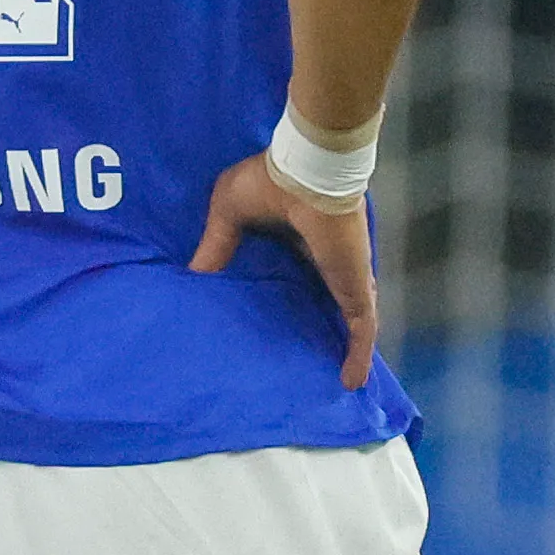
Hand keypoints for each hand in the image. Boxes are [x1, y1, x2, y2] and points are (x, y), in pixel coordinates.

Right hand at [189, 152, 380, 389]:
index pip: (299, 277)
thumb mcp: (228, 212)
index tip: (273, 324)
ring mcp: (344, 277)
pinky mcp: (354, 288)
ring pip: (348, 322)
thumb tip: (193, 274)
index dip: (290, 299)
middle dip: (320, 330)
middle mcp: (327, 262)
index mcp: (299, 240)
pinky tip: (350, 382)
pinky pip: (361, 329)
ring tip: (334, 382)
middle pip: (327, 304)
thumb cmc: (269, 182)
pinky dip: (359, 355)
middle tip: (305, 360)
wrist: (306, 172)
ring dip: (345, 349)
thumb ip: (216, 244)